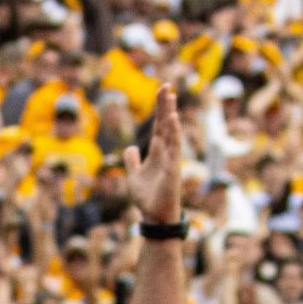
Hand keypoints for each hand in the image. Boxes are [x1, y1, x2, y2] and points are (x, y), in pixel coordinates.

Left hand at [123, 86, 181, 228]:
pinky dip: (173, 136)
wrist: (153, 217)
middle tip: (167, 86)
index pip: (160, 126)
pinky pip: (174, 150)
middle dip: (166, 106)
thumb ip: (132, 161)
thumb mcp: (133, 176)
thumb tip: (129, 148)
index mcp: (157, 152)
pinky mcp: (173, 171)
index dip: (161, 108)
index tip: (163, 90)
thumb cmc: (147, 198)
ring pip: (172, 135)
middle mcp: (166, 153)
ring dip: (170, 117)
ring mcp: (171, 161)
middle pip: (167, 125)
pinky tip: (173, 122)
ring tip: (170, 100)